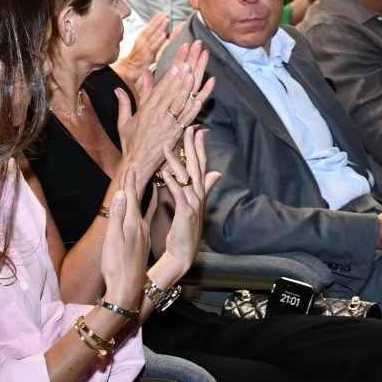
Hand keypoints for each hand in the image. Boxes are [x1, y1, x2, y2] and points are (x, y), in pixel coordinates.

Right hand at [97, 168, 153, 310]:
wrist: (126, 290)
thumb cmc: (116, 265)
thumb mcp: (113, 239)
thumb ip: (118, 216)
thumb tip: (122, 193)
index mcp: (133, 224)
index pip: (132, 197)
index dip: (130, 182)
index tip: (130, 166)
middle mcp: (140, 228)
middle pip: (138, 201)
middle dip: (136, 185)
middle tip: (136, 169)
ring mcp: (141, 236)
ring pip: (141, 210)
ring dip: (140, 196)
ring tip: (141, 185)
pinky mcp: (140, 245)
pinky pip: (142, 221)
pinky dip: (141, 211)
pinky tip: (141, 212)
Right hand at [116, 41, 212, 187]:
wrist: (137, 164)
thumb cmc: (130, 143)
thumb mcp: (124, 122)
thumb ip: (125, 103)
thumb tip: (118, 88)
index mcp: (145, 112)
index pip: (159, 91)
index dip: (169, 77)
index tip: (176, 65)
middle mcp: (158, 117)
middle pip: (172, 92)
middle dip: (181, 76)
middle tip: (190, 61)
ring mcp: (168, 126)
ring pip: (180, 103)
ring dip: (189, 88)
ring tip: (196, 73)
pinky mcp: (176, 135)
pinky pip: (187, 120)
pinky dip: (194, 109)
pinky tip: (201, 99)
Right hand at [121, 11, 170, 74]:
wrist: (128, 70)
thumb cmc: (135, 60)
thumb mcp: (140, 48)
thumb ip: (147, 42)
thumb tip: (155, 36)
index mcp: (141, 39)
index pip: (149, 27)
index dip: (155, 20)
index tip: (161, 13)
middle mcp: (142, 41)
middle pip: (152, 28)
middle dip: (159, 20)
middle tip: (166, 13)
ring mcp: (145, 47)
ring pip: (154, 35)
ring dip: (160, 26)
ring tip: (167, 19)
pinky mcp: (148, 54)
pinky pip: (154, 46)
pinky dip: (159, 39)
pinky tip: (164, 34)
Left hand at [158, 127, 215, 275]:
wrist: (183, 253)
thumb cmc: (186, 230)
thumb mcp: (196, 206)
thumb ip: (206, 187)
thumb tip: (217, 173)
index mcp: (200, 192)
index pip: (201, 165)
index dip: (200, 148)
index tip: (198, 131)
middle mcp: (199, 195)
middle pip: (196, 166)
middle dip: (192, 147)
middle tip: (189, 129)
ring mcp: (193, 203)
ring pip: (185, 177)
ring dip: (176, 161)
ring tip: (166, 146)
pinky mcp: (185, 212)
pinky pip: (178, 194)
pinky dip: (172, 182)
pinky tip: (164, 172)